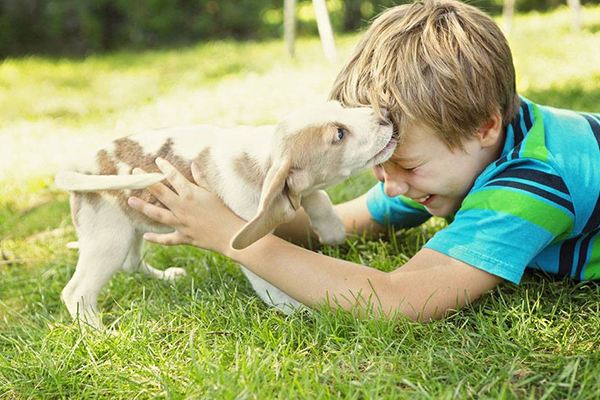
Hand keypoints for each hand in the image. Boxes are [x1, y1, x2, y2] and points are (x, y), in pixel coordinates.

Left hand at [127, 158, 244, 252]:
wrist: (230, 235)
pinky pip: (167, 239)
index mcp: (191, 194)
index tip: (157, 160)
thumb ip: (201, 179)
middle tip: (134, 173)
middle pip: (160, 192)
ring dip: (143, 207)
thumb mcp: (213, 192)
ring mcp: (181, 223)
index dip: (165, 167)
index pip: (174, 177)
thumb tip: (193, 164)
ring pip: (157, 214)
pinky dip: (156, 238)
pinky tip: (145, 235)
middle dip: (146, 181)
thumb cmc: (223, 211)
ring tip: (130, 200)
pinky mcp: (183, 237)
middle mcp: (182, 207)